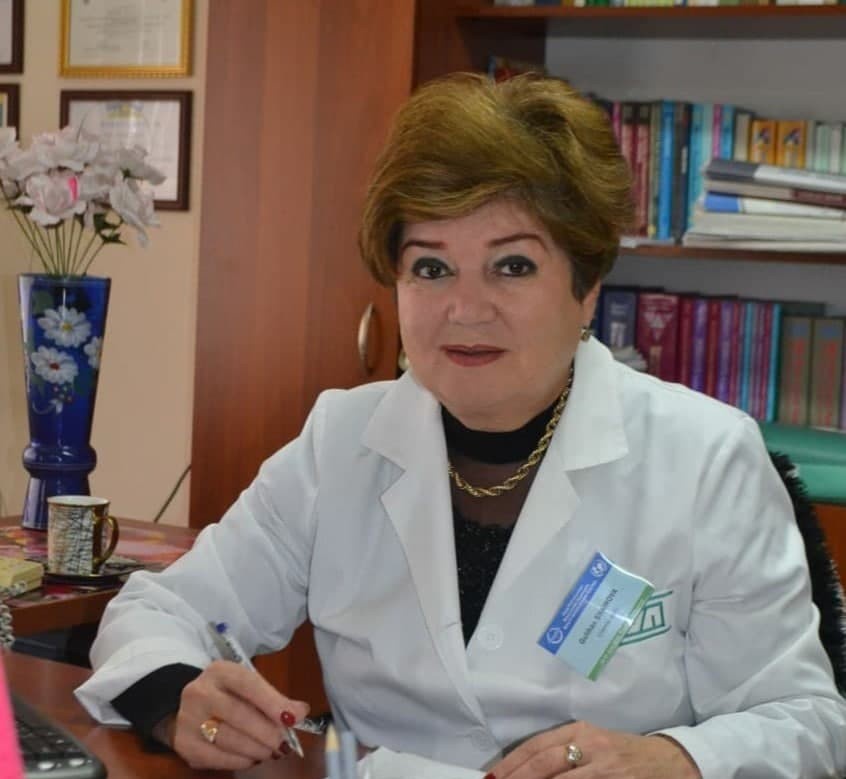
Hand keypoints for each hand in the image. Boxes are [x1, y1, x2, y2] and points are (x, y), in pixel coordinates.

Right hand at [165, 660, 309, 770]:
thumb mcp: (249, 687)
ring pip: (228, 739)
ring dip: (256, 749)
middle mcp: (199, 692)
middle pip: (238, 714)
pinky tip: (252, 758)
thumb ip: (274, 698)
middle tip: (284, 743)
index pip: (248, 684)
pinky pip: (217, 758)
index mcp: (220, 671)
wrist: (190, 707)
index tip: (293, 719)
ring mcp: (188, 719)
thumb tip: (300, 712)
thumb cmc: (228, 695)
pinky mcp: (184, 744)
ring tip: (272, 752)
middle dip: (267, 732)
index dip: (272, 702)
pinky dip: (240, 761)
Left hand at [490, 721, 700, 778]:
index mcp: (581, 732)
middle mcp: (592, 747)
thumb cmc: (623, 753)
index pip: (538, 746)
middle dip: (519, 778)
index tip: (493, 778)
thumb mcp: (592, 744)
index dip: (512, 764)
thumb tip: (524, 770)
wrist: (670, 761)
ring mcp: (607, 770)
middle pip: (546, 764)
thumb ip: (561, 754)